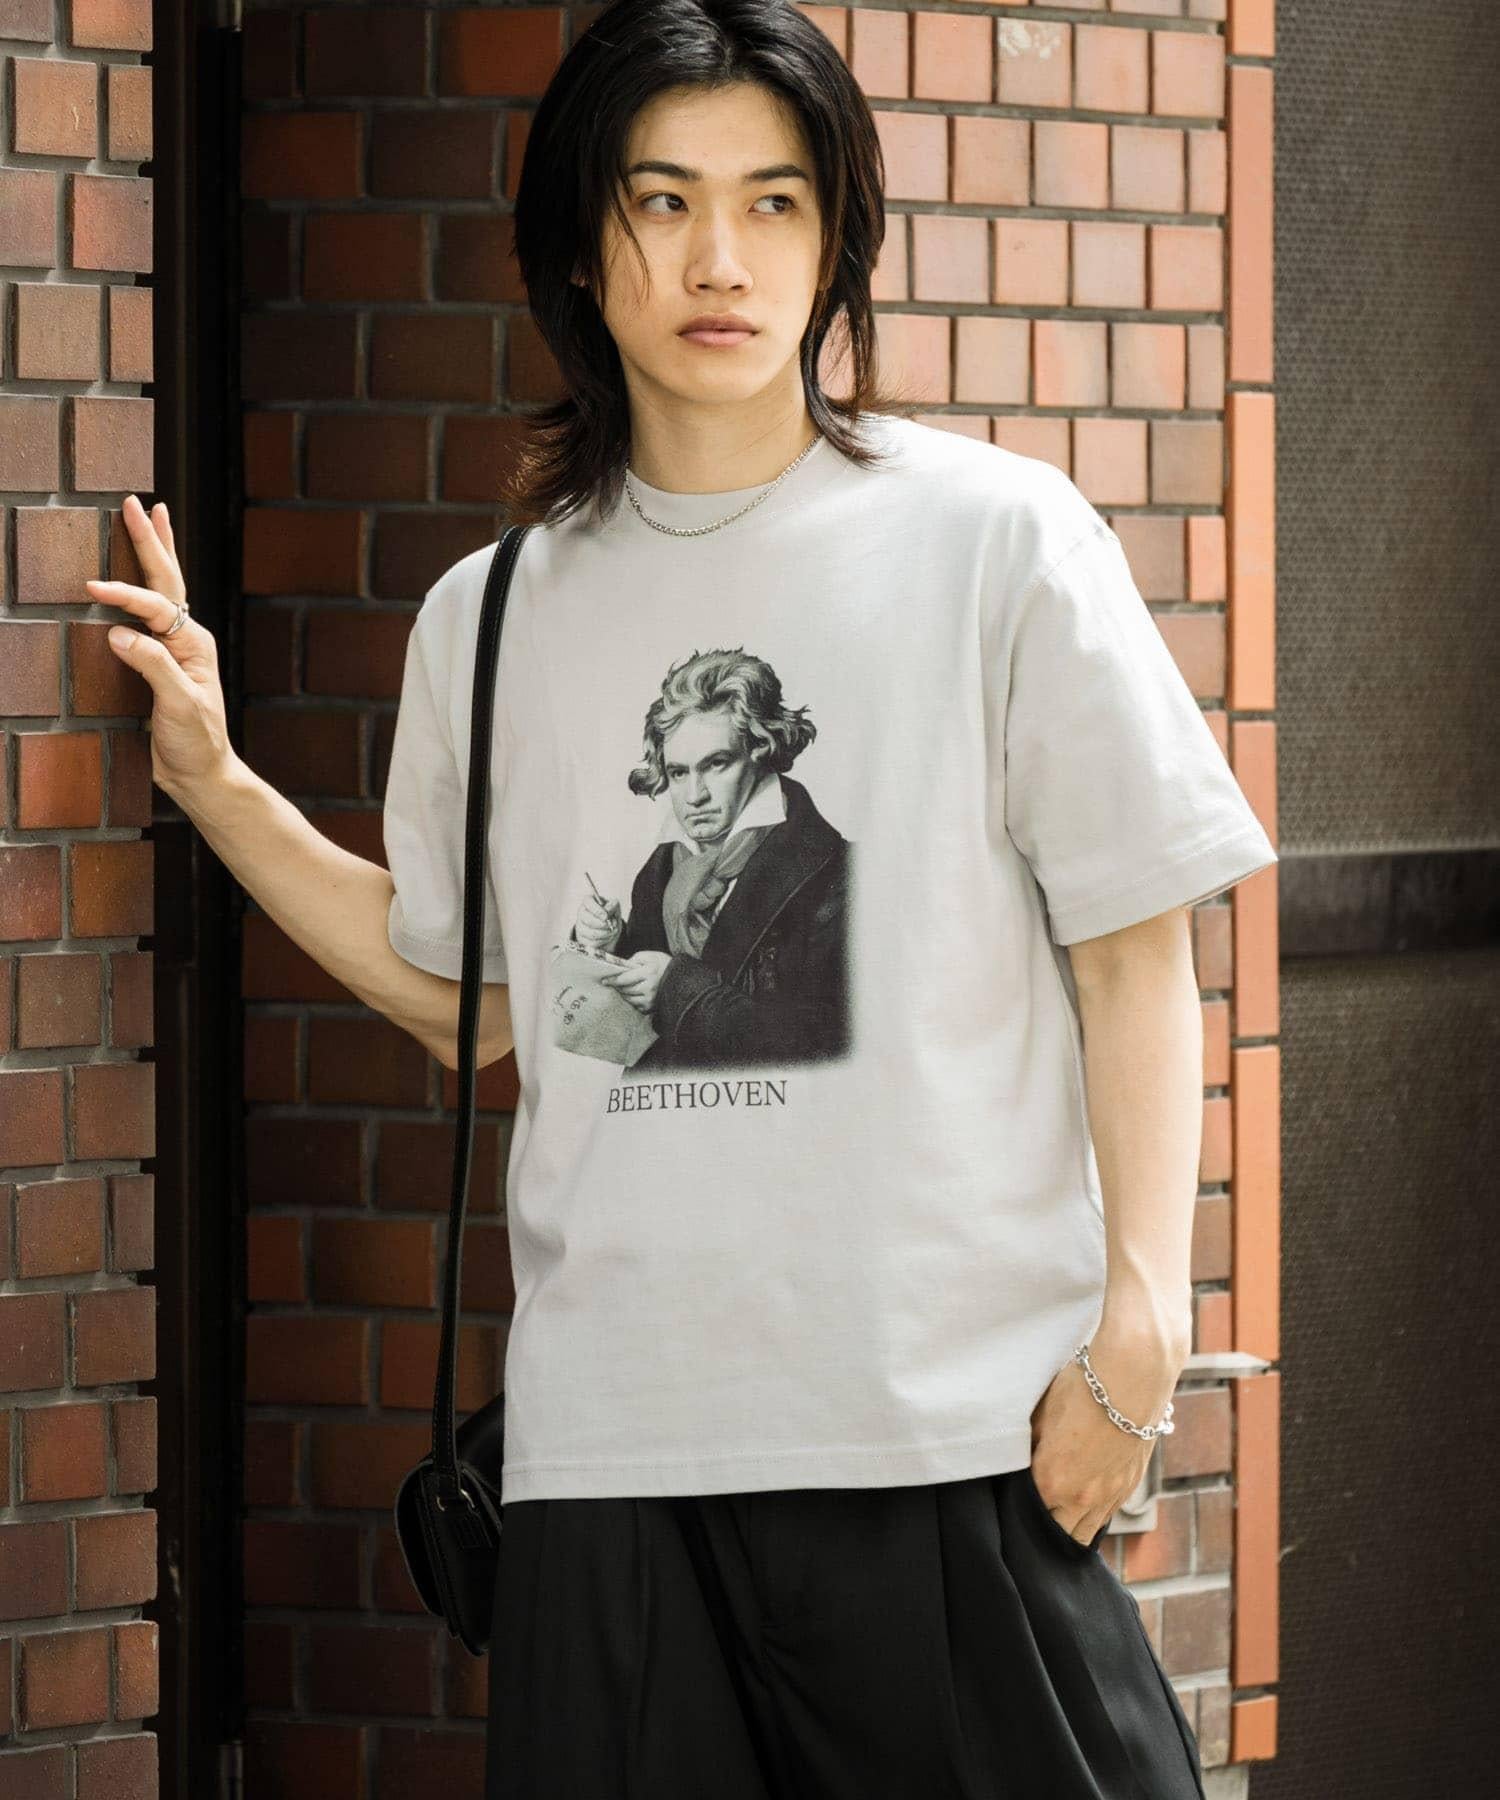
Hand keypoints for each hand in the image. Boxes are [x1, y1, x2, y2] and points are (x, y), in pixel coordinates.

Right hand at [87, 495, 232, 799]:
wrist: (201, 775)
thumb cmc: (197, 743)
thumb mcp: (179, 706)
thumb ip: (153, 667)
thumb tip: (119, 633)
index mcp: (195, 644)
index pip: (156, 607)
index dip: (125, 595)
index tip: (92, 588)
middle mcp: (185, 639)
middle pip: (165, 580)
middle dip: (150, 540)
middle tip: (134, 502)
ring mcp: (171, 649)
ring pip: (159, 591)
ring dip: (152, 553)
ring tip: (149, 516)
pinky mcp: (154, 663)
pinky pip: (142, 617)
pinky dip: (136, 590)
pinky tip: (131, 574)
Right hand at [575, 892, 622, 949]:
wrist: (611, 928)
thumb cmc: (611, 914)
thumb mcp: (615, 907)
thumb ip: (612, 906)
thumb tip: (606, 914)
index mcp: (589, 901)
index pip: (588, 901)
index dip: (597, 910)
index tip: (606, 917)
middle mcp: (582, 912)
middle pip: (586, 919)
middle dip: (601, 924)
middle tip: (611, 926)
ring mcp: (580, 926)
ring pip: (589, 932)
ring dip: (604, 933)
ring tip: (612, 931)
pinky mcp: (581, 939)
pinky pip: (591, 942)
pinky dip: (602, 941)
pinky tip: (607, 937)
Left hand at [599, 951, 671, 1013]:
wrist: (679, 976)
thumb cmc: (662, 963)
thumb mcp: (648, 956)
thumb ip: (633, 960)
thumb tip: (621, 967)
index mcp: (648, 973)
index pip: (624, 979)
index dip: (612, 980)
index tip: (604, 980)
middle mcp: (649, 988)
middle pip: (625, 990)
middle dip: (617, 987)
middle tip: (611, 983)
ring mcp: (651, 999)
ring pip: (629, 999)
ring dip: (623, 994)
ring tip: (622, 988)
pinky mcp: (651, 1007)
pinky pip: (635, 1005)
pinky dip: (632, 1000)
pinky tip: (634, 994)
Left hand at [1028, 1315, 1185, 1545]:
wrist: (1132, 1379)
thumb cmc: (1081, 1391)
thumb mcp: (1040, 1416)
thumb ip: (1028, 1449)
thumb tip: (1018, 1464)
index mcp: (1052, 1482)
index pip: (1027, 1515)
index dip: (1017, 1509)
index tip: (1010, 1503)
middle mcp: (1081, 1499)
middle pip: (1056, 1535)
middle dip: (1043, 1527)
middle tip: (1033, 1513)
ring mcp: (1109, 1497)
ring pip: (1085, 1533)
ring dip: (1069, 1527)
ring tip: (1056, 1514)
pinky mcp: (1129, 1487)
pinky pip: (1106, 1516)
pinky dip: (1092, 1515)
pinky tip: (1082, 1500)